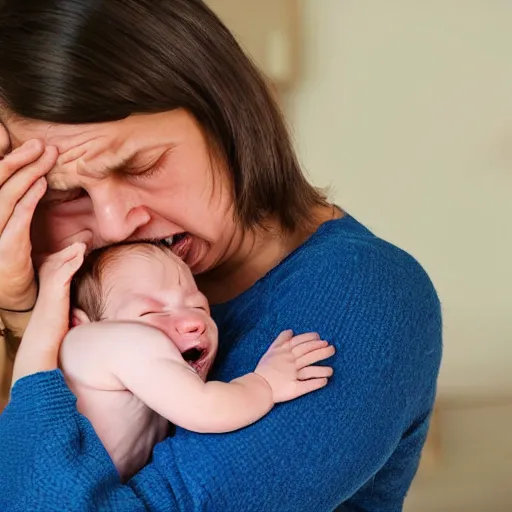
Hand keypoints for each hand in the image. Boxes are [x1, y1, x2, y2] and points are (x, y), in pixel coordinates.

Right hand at [0, 122, 57, 310]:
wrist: (13, 295)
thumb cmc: (15, 259)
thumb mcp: (14, 229)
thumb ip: (19, 205)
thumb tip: (33, 179)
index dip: (2, 159)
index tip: (18, 140)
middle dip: (18, 159)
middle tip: (41, 145)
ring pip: (6, 195)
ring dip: (28, 172)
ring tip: (47, 156)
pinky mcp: (6, 249)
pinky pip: (17, 218)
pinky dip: (29, 198)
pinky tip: (43, 183)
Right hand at [12, 243, 85, 384]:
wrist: (43, 343)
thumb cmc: (53, 329)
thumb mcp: (61, 310)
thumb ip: (67, 300)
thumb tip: (80, 304)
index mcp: (46, 287)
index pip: (55, 265)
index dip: (65, 257)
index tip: (77, 249)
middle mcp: (44, 284)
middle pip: (57, 260)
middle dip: (69, 251)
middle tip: (81, 242)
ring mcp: (49, 286)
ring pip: (59, 263)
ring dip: (72, 253)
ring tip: (82, 245)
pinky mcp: (55, 291)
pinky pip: (64, 271)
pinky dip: (72, 262)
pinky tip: (80, 254)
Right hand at [254, 330, 334, 402]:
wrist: (257, 387)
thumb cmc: (264, 369)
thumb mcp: (270, 351)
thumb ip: (280, 340)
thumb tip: (291, 331)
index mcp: (283, 353)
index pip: (299, 343)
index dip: (310, 340)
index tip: (320, 338)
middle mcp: (289, 363)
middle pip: (307, 354)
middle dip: (320, 350)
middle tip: (332, 348)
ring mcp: (291, 376)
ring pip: (309, 370)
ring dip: (321, 369)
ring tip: (331, 370)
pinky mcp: (293, 389)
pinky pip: (306, 386)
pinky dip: (316, 383)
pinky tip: (325, 381)